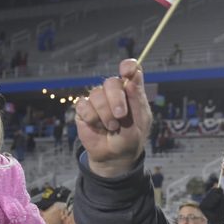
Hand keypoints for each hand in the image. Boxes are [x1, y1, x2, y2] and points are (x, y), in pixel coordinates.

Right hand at [75, 59, 151, 176]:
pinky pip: (83, 105)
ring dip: (105, 113)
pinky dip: (92, 118)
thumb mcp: (139, 123)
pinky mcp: (84, 109)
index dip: (128, 67)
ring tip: (111, 126)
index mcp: (131, 92)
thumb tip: (132, 79)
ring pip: (97, 94)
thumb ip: (136, 101)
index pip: (130, 70)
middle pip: (111, 82)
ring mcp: (98, 99)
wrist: (114, 157)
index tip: (127, 72)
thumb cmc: (130, 139)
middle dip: (116, 99)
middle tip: (121, 115)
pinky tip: (97, 126)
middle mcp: (114, 92)